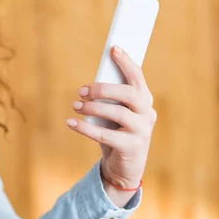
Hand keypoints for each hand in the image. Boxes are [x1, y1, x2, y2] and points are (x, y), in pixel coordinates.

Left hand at [66, 45, 156, 206]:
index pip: (137, 77)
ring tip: (76, 106)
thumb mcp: (114, 116)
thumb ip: (110, 100)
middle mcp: (148, 114)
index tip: (113, 48)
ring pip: (117, 113)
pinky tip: (71, 123)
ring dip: (92, 108)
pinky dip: (85, 128)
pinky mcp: (131, 147)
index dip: (126, 62)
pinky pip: (105, 134)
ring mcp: (142, 131)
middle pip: (127, 93)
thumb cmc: (117, 135)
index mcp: (145, 101)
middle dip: (102, 89)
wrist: (124, 170)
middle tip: (81, 90)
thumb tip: (90, 85)